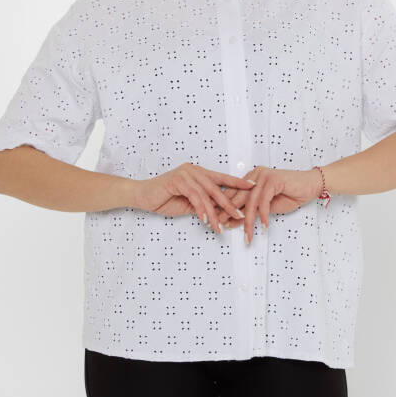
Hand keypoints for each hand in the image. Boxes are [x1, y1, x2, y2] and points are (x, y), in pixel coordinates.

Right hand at [133, 162, 255, 233]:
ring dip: (215, 213)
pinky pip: (194, 197)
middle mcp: (194, 170)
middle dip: (230, 203)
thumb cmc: (163, 198)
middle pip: (217, 188)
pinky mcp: (177, 181)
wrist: (142, 195)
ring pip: (206, 195)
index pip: (222, 178)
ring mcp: (186, 174)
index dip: (238, 182)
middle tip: (241, 215)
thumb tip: (218, 212)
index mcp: (198, 173)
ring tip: (221, 226)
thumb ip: (202, 204)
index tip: (253, 187)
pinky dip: (201, 210)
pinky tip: (205, 220)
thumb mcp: (188, 203)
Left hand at [214, 167, 323, 243]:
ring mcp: (263, 176)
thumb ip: (252, 211)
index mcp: (251, 179)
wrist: (311, 185)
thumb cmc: (292, 194)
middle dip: (229, 214)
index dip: (225, 209)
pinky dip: (264, 215)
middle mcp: (255, 175)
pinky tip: (264, 226)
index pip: (234, 194)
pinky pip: (264, 201)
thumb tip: (235, 221)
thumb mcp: (267, 206)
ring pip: (250, 202)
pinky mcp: (273, 180)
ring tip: (247, 236)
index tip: (218, 221)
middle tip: (222, 227)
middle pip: (238, 197)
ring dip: (248, 221)